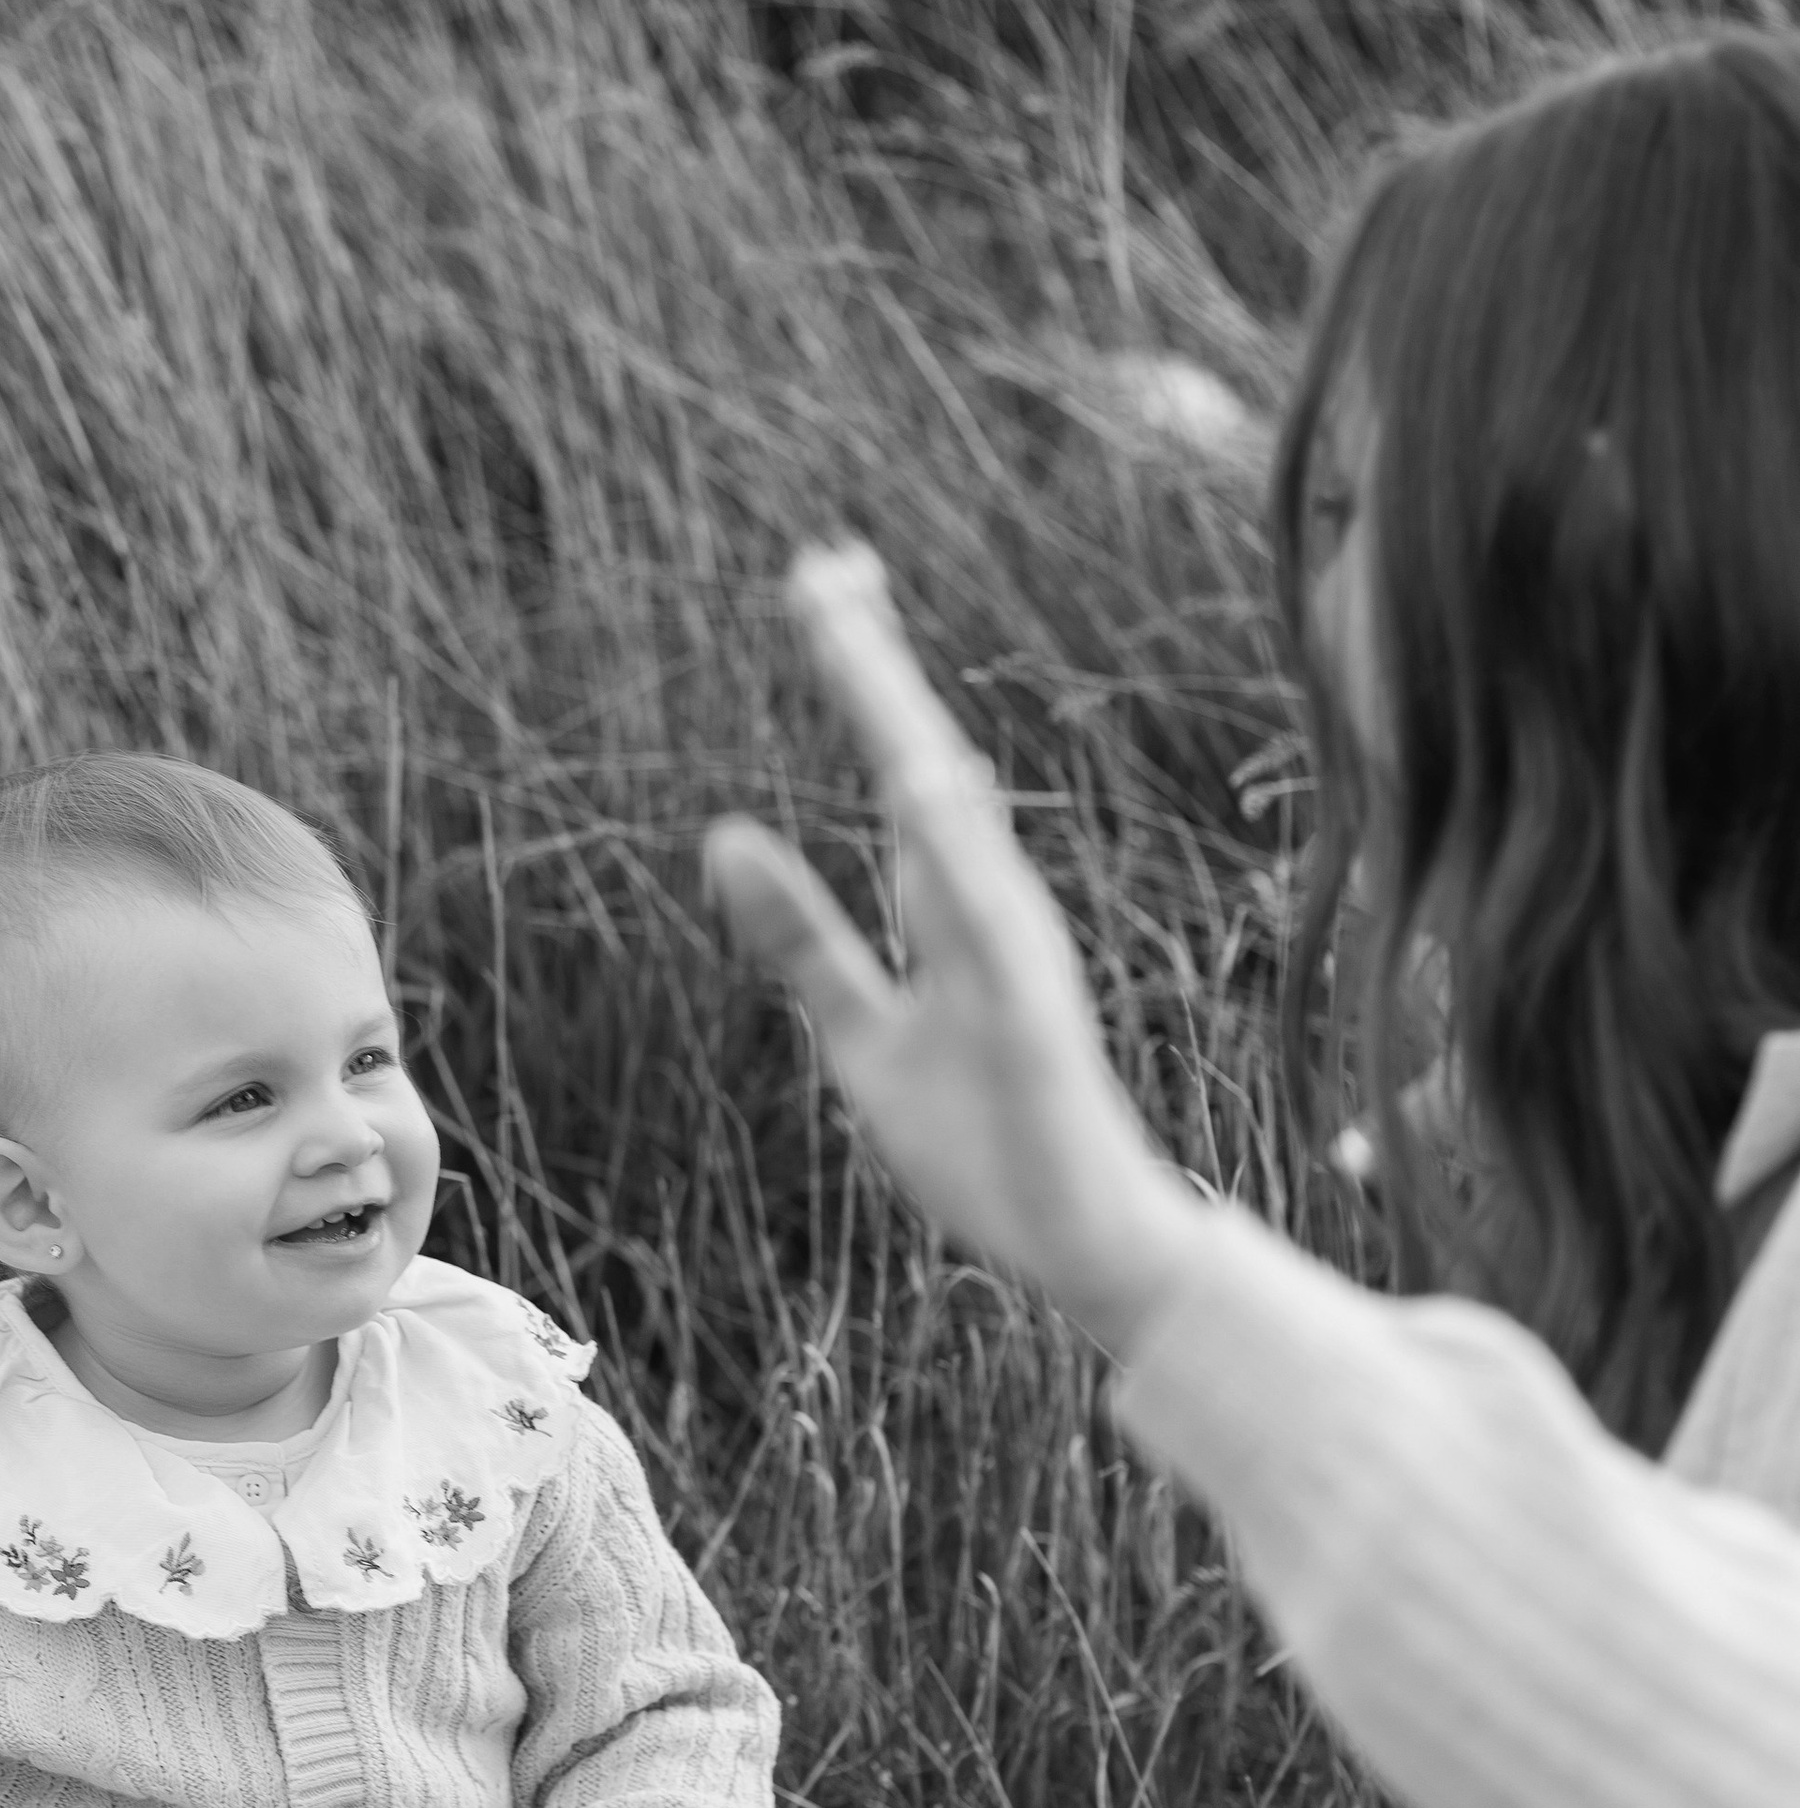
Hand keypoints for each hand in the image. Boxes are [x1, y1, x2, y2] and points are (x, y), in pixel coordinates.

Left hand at [705, 541, 1205, 1359]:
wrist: (1082, 1244)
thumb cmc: (982, 1139)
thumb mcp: (861, 1033)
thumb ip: (801, 940)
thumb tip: (724, 836)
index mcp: (949, 903)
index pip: (897, 768)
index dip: (859, 677)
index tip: (821, 581)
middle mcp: (989, 905)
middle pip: (923, 763)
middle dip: (873, 667)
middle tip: (821, 562)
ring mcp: (1017, 957)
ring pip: (953, 820)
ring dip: (905, 728)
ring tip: (853, 638)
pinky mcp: (1032, 1020)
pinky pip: (990, 924)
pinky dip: (957, 853)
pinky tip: (920, 785)